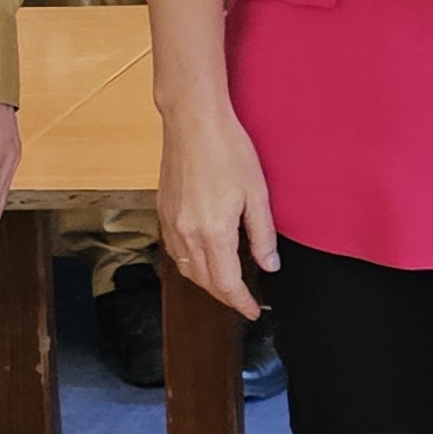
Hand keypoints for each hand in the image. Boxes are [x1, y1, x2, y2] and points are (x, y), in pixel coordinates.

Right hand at [157, 102, 281, 319]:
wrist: (193, 121)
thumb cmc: (229, 150)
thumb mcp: (257, 193)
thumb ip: (262, 234)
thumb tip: (269, 266)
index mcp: (213, 232)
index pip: (227, 283)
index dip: (240, 302)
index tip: (252, 312)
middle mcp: (187, 234)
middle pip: (204, 281)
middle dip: (224, 296)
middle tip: (243, 301)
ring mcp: (171, 223)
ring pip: (186, 268)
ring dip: (206, 282)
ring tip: (226, 283)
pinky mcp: (163, 210)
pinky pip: (175, 250)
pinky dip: (190, 263)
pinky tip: (203, 257)